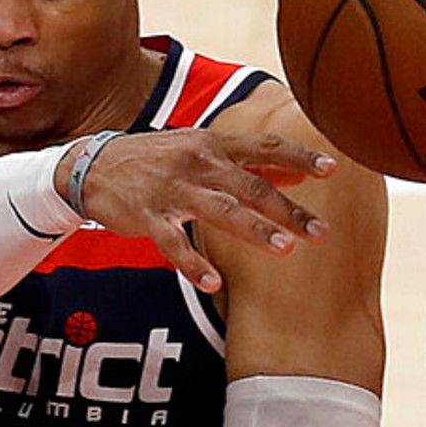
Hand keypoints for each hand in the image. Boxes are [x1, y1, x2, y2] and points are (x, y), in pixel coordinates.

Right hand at [61, 131, 335, 292]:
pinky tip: (213, 282)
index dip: (299, 156)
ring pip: (220, 210)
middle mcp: (197, 163)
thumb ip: (250, 163)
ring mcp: (172, 190)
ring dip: (254, 230)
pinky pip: (174, 243)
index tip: (333, 167)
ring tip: (285, 249)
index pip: (264, 147)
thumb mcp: (202, 151)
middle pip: (250, 185)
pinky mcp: (147, 217)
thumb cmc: (158, 160)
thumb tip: (299, 172)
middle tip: (320, 232)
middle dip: (288, 209)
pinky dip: (193, 264)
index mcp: (213, 144)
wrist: (92, 166)